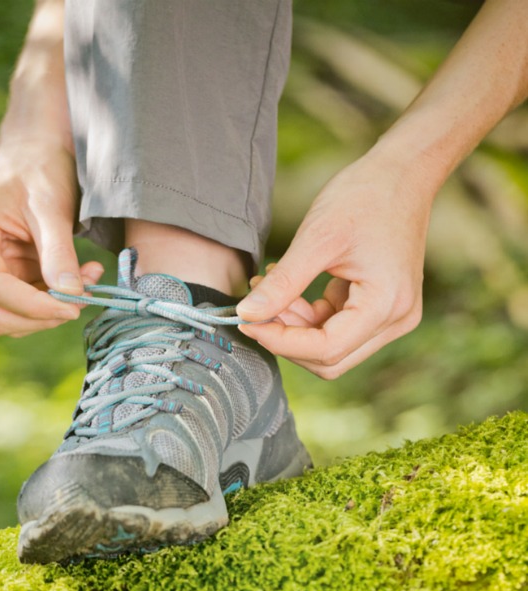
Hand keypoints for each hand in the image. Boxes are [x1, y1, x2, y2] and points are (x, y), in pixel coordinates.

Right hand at [0, 143, 102, 336]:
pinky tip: (74, 282)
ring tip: (86, 281)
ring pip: (6, 319)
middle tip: (85, 297)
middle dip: (41, 315)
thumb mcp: (53, 206)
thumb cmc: (38, 169)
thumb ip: (59, 253)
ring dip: (48, 313)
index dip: (34, 306)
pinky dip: (49, 305)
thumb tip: (70, 296)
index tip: (75, 305)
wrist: (32, 154)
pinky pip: (18, 310)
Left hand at [236, 151, 435, 377]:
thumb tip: (247, 314)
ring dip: (296, 329)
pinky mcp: (382, 309)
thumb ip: (282, 283)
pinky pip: (338, 329)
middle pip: (330, 359)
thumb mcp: (317, 238)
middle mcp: (396, 320)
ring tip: (268, 292)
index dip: (281, 342)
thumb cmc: (366, 196)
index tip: (247, 323)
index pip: (327, 350)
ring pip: (331, 347)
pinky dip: (309, 317)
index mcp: (386, 305)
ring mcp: (392, 317)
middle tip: (256, 311)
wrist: (403, 172)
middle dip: (288, 339)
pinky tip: (289, 291)